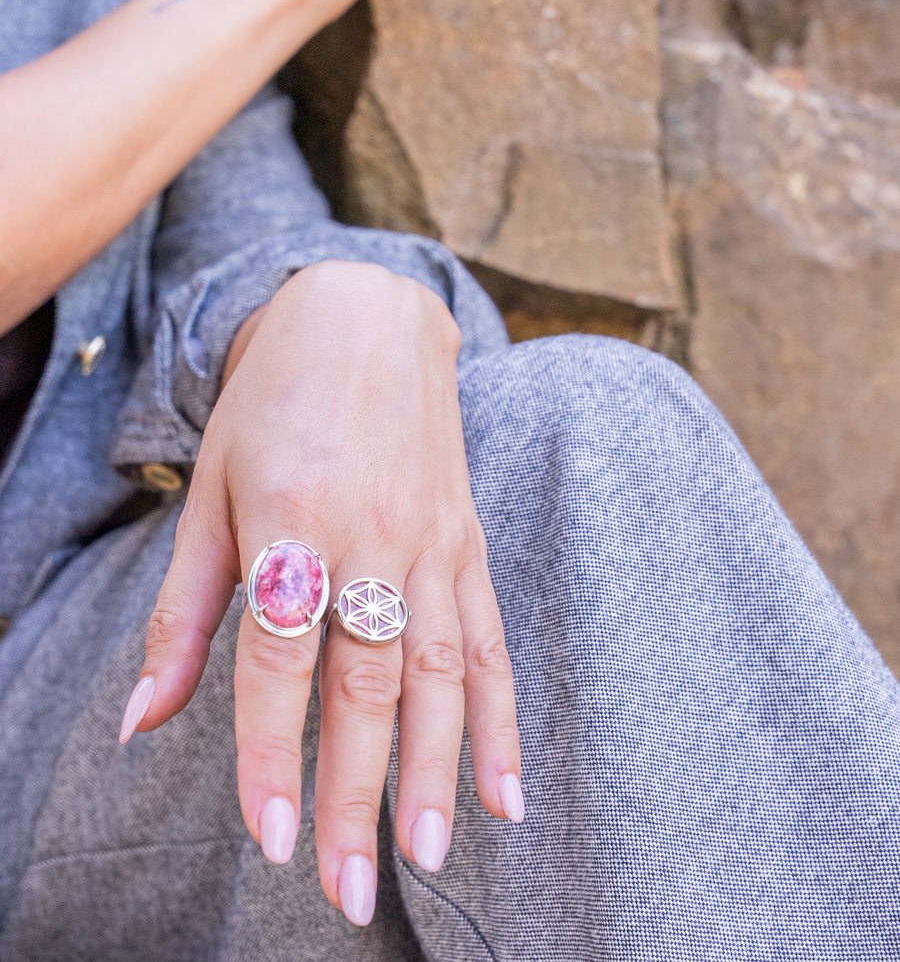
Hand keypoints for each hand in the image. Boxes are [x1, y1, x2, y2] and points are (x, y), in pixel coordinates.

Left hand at [120, 262, 523, 926]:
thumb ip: (185, 610)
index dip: (272, 750)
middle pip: (366, 680)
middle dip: (355, 791)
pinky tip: (504, 791)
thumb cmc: (274, 403)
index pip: (280, 656)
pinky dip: (500, 720)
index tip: (273, 837)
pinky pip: (491, 641)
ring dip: (433, 770)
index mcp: (295, 514)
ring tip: (422, 857)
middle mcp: (372, 531)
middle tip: (343, 890)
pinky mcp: (470, 542)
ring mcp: (432, 539)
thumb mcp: (214, 490)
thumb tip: (141, 722)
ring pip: (439, 672)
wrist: (367, 318)